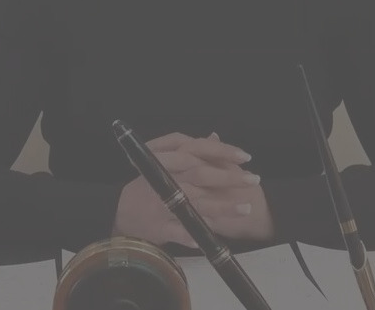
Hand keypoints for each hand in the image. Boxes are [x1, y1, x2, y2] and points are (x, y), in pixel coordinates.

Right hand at [150, 133, 274, 242]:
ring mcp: (160, 204)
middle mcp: (162, 179)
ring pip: (194, 204)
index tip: (246, 156)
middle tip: (253, 179)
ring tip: (246, 209)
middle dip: (229, 178)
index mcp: (165, 160)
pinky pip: (179, 231)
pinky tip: (211, 237)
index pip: (197, 149)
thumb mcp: (163, 162)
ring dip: (221, 208)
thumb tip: (215, 137)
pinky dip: (193, 234)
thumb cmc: (147, 185)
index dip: (222, 151)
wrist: (120, 213)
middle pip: (200, 175)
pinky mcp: (159, 227)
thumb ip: (189, 151)